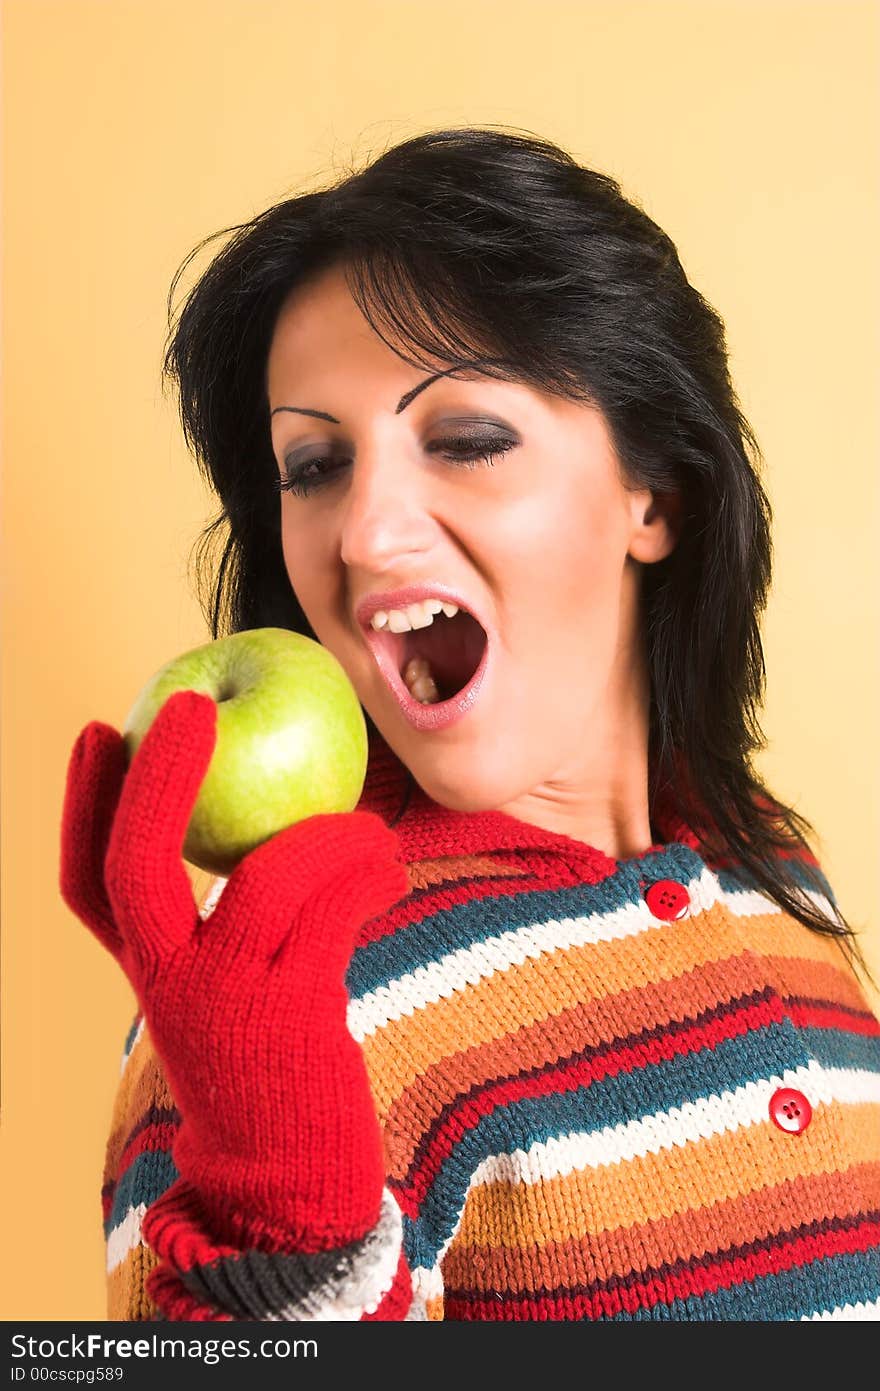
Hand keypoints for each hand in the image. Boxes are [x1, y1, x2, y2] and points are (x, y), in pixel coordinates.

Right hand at [60, 689, 408, 1251]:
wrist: (288, 1178)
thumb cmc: (267, 1060)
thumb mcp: (229, 990)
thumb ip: (231, 921)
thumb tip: (276, 816)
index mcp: (148, 971)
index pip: (88, 882)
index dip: (85, 803)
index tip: (99, 729)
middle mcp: (170, 984)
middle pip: (137, 865)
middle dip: (160, 777)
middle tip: (190, 705)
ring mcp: (227, 1003)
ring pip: (267, 878)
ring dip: (328, 834)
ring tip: (371, 830)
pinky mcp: (292, 1020)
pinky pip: (332, 915)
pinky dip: (366, 877)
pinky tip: (388, 872)